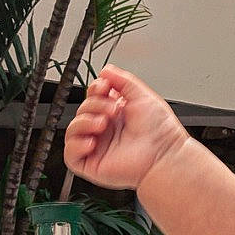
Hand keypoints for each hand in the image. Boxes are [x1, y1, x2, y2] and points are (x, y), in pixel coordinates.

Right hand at [64, 64, 190, 190]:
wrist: (164, 154)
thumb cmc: (159, 131)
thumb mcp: (142, 95)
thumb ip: (123, 80)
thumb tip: (105, 71)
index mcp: (115, 113)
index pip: (92, 97)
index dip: (94, 90)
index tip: (105, 87)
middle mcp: (105, 129)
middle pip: (82, 110)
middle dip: (94, 105)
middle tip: (113, 110)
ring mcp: (98, 146)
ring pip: (73, 130)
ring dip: (84, 122)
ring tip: (103, 123)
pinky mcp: (92, 163)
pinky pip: (71, 155)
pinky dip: (76, 145)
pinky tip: (92, 141)